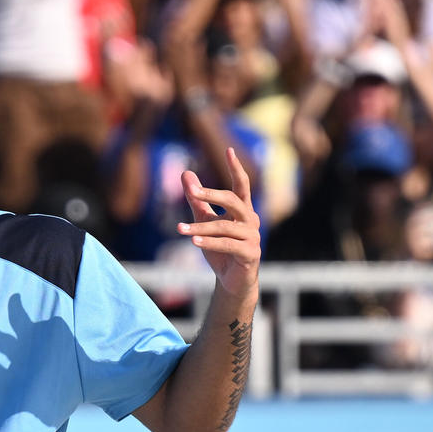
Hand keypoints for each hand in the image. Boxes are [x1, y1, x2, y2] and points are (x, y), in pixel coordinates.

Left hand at [177, 155, 260, 297]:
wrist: (233, 281)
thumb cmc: (221, 250)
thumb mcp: (205, 221)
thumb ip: (197, 200)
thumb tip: (186, 173)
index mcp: (243, 210)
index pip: (241, 185)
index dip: (236, 168)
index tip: (229, 150)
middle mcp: (251, 220)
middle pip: (233, 200)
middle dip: (212, 194)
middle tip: (193, 190)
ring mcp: (253, 237)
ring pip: (225, 226)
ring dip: (200, 227)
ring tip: (179, 228)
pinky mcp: (251, 254)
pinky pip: (228, 244)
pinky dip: (209, 242)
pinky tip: (193, 241)